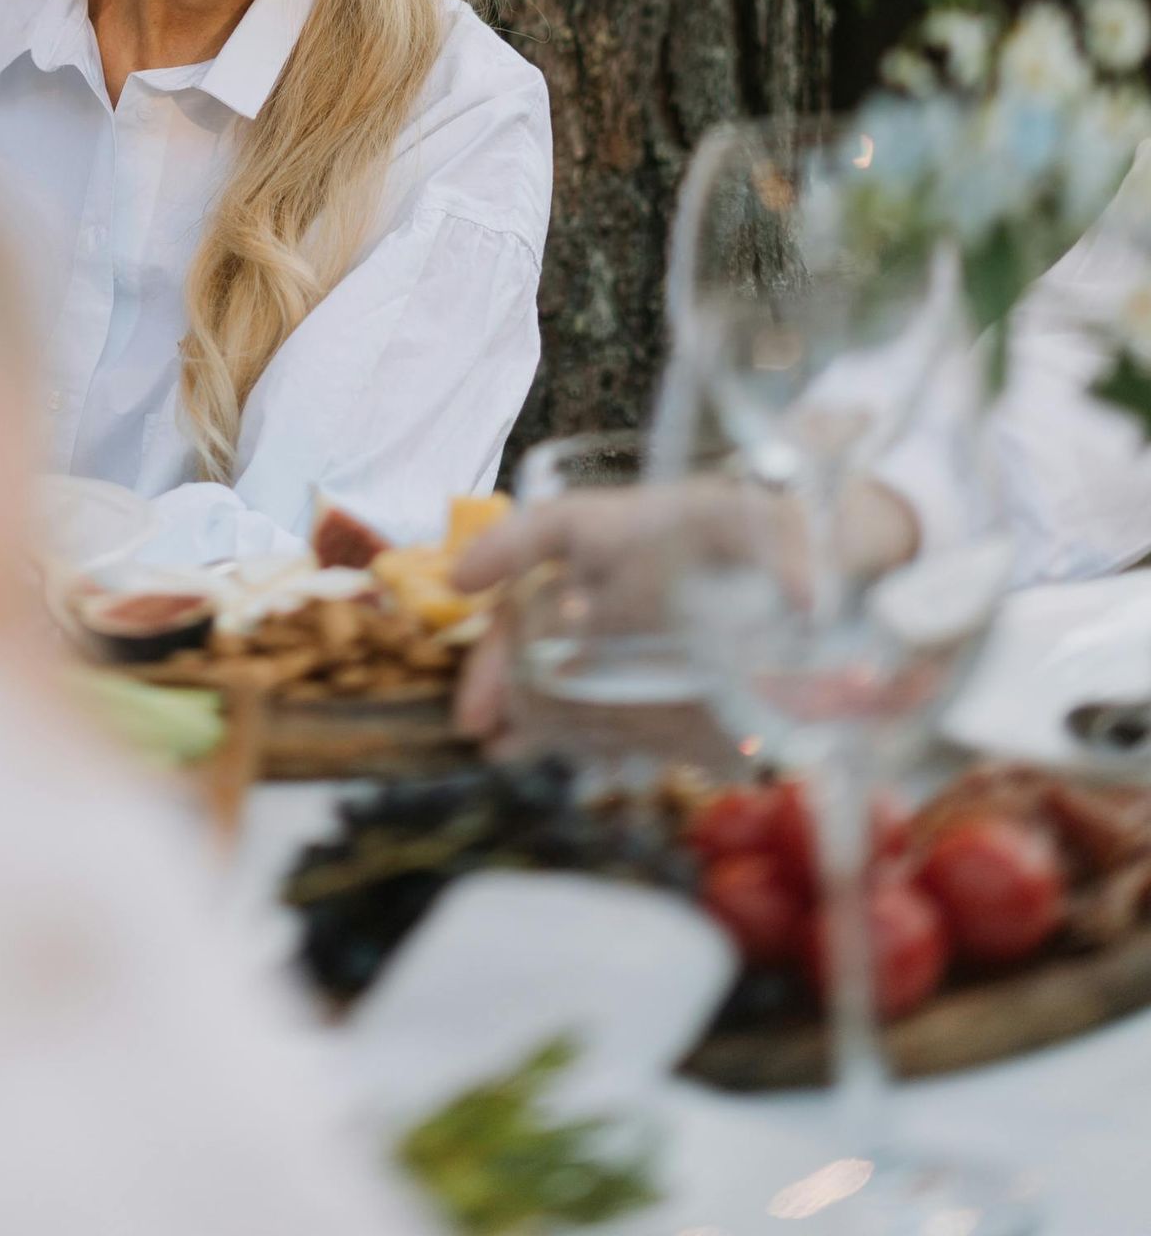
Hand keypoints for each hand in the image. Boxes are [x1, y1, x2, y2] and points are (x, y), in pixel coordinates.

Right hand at [446, 474, 921, 744]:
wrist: (820, 565)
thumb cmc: (785, 527)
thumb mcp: (791, 530)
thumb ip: (794, 558)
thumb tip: (806, 597)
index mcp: (635, 528)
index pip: (559, 526)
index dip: (506, 547)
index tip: (460, 580)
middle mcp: (617, 578)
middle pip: (539, 609)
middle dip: (500, 660)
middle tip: (476, 717)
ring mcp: (628, 630)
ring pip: (557, 662)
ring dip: (528, 705)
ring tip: (502, 748)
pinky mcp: (654, 675)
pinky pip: (601, 701)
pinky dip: (577, 729)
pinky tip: (560, 755)